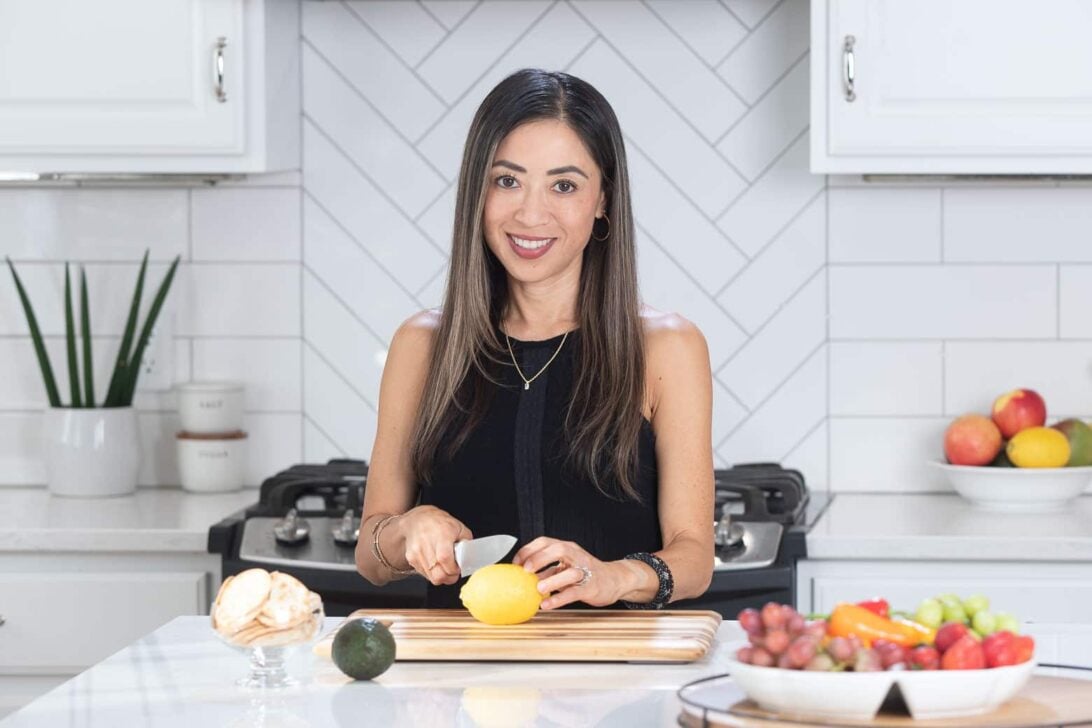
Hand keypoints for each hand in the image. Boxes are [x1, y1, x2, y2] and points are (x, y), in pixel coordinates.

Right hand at [396, 506, 472, 585]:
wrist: (418, 520)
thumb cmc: (440, 524)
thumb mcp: (460, 528)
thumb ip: (467, 544)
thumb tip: (469, 558)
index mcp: (442, 535)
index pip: (445, 559)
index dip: (454, 569)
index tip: (458, 567)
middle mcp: (427, 543)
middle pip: (438, 575)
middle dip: (449, 577)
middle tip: (453, 571)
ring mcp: (417, 552)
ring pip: (432, 578)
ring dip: (441, 576)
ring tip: (444, 565)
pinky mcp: (411, 558)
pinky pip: (424, 574)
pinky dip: (432, 572)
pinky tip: (435, 562)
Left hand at [513, 537, 632, 609]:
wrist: (614, 580)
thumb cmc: (585, 572)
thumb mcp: (565, 566)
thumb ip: (547, 569)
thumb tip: (522, 576)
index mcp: (567, 548)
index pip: (545, 542)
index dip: (528, 550)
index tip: (516, 563)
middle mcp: (576, 555)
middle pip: (558, 550)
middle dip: (539, 558)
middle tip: (525, 570)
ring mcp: (585, 571)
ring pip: (569, 572)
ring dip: (551, 580)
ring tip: (537, 589)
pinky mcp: (590, 587)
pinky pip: (574, 592)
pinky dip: (559, 599)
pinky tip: (547, 604)